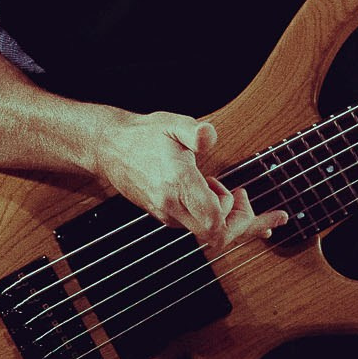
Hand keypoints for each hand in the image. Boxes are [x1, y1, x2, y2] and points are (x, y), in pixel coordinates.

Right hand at [94, 112, 287, 253]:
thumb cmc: (143, 136)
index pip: (213, 220)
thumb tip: (209, 135)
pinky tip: (217, 194)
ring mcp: (166, 213)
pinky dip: (213, 216)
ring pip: (206, 232)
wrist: (109, 148)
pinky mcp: (164, 215)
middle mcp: (171, 205)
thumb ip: (194, 131)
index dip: (239, 216)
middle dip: (240, 222)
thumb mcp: (172, 124)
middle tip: (247, 199)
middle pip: (215, 235)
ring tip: (235, 192)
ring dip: (227, 217)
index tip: (245, 195)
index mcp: (178, 184)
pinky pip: (195, 226)